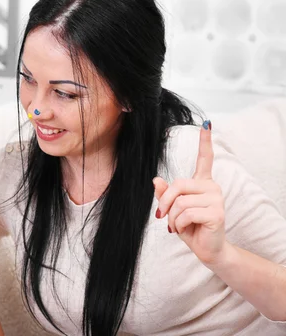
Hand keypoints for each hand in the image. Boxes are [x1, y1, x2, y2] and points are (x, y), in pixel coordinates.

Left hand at [154, 123, 226, 265]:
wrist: (206, 249)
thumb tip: (156, 179)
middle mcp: (212, 187)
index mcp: (202, 183)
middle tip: (163, 216)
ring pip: (180, 202)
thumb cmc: (190, 227)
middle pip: (177, 184)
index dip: (205, 141)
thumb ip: (165, 194)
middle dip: (165, 202)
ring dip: (172, 218)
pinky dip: (178, 224)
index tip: (206, 124)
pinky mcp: (217, 213)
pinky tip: (185, 229)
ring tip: (177, 226)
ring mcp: (216, 199)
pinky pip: (186, 213)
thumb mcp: (173, 210)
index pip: (205, 158)